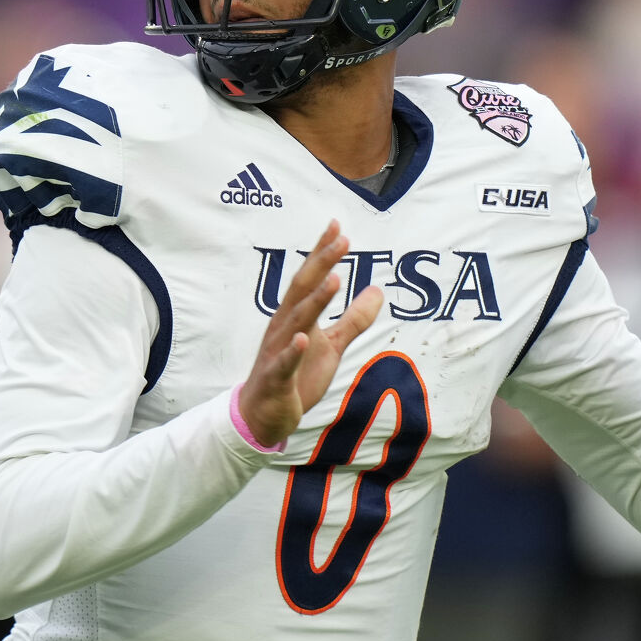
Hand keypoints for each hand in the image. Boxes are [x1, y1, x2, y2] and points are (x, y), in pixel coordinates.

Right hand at [238, 220, 384, 445]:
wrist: (262, 414)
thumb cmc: (295, 376)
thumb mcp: (332, 346)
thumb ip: (354, 320)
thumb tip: (378, 291)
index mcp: (295, 316)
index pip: (309, 278)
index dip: (322, 253)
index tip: (337, 226)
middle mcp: (284, 327)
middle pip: (302, 290)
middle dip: (321, 264)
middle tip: (341, 239)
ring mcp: (278, 351)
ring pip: (296, 321)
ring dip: (314, 300)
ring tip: (333, 278)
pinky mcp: (277, 378)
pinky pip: (284, 362)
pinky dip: (292, 349)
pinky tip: (302, 337)